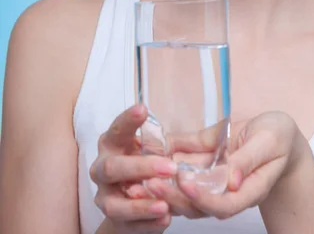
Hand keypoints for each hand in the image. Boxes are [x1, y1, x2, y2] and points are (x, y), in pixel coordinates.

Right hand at [90, 105, 178, 232]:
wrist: (130, 204)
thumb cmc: (143, 165)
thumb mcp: (150, 150)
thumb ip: (159, 144)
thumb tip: (193, 134)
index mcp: (112, 145)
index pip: (116, 130)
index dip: (127, 120)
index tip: (143, 109)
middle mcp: (102, 169)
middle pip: (111, 168)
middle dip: (140, 168)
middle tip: (170, 167)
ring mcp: (104, 196)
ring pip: (114, 204)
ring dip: (140, 205)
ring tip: (165, 205)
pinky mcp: (114, 220)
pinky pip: (127, 225)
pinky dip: (146, 223)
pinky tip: (164, 219)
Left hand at [157, 112, 309, 220]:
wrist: (276, 131)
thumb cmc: (279, 138)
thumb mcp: (270, 143)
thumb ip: (250, 160)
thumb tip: (232, 181)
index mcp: (246, 190)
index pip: (222, 205)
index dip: (202, 198)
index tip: (185, 183)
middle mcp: (224, 188)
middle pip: (195, 201)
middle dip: (171, 195)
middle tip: (148, 184)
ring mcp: (212, 172)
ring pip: (183, 183)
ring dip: (161, 180)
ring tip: (139, 173)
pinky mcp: (204, 154)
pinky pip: (183, 156)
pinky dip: (167, 152)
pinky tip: (149, 145)